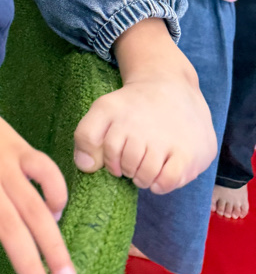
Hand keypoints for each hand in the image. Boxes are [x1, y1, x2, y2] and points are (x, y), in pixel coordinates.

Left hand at [74, 18, 215, 193]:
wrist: (174, 88)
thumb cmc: (135, 109)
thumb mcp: (105, 111)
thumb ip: (86, 136)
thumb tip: (85, 167)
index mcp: (113, 111)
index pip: (94, 144)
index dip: (106, 159)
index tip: (117, 156)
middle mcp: (138, 123)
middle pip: (123, 165)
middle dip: (126, 169)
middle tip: (135, 159)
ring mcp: (164, 138)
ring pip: (144, 175)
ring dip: (143, 178)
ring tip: (146, 166)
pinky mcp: (186, 153)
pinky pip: (167, 181)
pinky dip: (160, 185)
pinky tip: (160, 175)